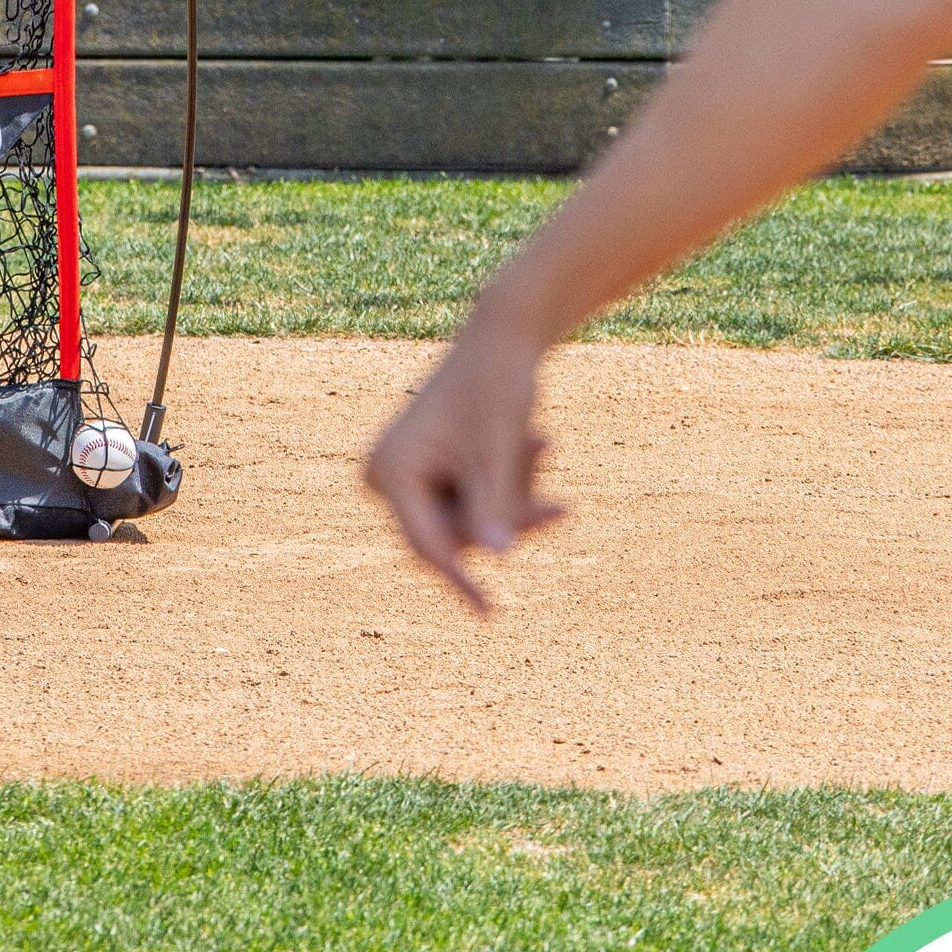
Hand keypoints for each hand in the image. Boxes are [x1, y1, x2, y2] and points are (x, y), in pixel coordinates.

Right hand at [364, 311, 564, 610]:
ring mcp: (409, 474)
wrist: (503, 338)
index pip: (427, 545)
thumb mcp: (498, 451)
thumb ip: (496, 504)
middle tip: (563, 507)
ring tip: (541, 442)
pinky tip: (535, 440)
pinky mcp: (430, 472)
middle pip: (454, 534)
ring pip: (470, 520)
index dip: (460, 581)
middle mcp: (389, 476)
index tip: (489, 612)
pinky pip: (475, 502)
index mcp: (392, 471)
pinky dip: (508, 482)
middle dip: (507, 518)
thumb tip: (498, 554)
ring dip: (513, 494)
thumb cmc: (498, 386)